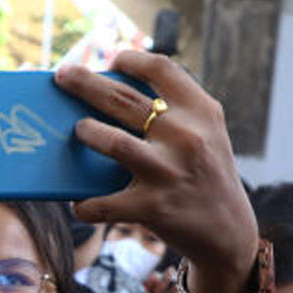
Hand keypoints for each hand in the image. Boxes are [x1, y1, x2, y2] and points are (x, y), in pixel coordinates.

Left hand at [56, 51, 257, 282]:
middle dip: (85, 83)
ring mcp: (168, 171)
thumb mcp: (208, 135)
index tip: (111, 61)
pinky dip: (86, 205)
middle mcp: (186, 137)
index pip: (162, 68)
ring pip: (112, 142)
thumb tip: (114, 95)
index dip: (131, 59)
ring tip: (78, 130)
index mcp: (201, 112)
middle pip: (123, 99)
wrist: (230, 233)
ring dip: (86, 133)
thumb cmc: (206, 176)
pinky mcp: (153, 207)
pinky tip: (79, 204)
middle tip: (63, 75)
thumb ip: (177, 113)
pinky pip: (103, 203)